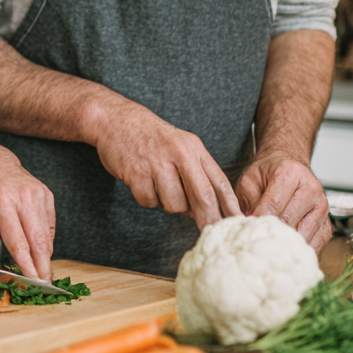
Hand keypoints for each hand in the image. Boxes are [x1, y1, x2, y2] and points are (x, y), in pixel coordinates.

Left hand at [0, 138, 55, 281]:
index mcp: (2, 200)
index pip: (18, 239)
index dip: (26, 263)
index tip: (32, 281)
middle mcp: (23, 196)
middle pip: (37, 239)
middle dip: (42, 265)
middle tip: (44, 285)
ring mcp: (37, 193)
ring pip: (46, 233)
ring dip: (45, 255)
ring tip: (42, 273)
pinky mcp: (46, 194)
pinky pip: (49, 224)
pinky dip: (46, 240)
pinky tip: (40, 251)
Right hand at [89, 96, 240, 227]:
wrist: (115, 119)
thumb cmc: (151, 137)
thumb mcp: (180, 146)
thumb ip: (196, 174)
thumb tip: (207, 210)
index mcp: (194, 148)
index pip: (219, 181)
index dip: (230, 206)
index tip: (237, 223)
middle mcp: (179, 154)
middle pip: (202, 197)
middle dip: (208, 220)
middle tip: (209, 233)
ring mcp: (157, 163)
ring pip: (174, 205)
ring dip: (168, 204)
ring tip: (159, 185)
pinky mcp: (136, 173)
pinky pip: (149, 201)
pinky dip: (147, 198)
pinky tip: (142, 182)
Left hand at [235, 154, 330, 251]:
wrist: (286, 167)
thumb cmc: (267, 174)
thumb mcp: (250, 181)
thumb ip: (249, 202)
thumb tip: (249, 227)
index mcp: (291, 174)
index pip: (275, 204)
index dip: (260, 220)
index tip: (250, 231)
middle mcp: (311, 189)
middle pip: (290, 222)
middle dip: (272, 235)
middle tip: (257, 245)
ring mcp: (322, 208)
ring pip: (303, 236)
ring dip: (286, 245)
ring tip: (270, 251)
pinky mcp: (327, 225)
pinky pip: (315, 245)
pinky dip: (299, 251)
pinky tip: (285, 251)